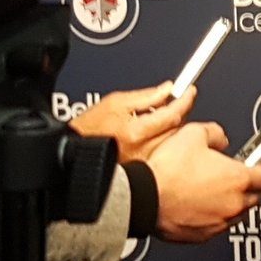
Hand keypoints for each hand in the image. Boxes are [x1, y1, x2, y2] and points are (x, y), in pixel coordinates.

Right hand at [69, 82, 194, 162]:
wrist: (70, 154)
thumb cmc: (86, 130)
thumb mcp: (115, 102)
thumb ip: (145, 96)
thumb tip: (167, 89)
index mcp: (136, 132)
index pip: (173, 113)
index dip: (185, 99)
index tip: (189, 90)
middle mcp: (141, 151)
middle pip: (175, 128)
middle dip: (177, 113)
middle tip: (172, 102)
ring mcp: (142, 164)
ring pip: (169, 141)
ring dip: (170, 128)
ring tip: (154, 119)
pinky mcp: (140, 172)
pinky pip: (160, 153)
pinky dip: (161, 141)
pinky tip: (150, 135)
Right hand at [147, 121, 260, 242]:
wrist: (143, 197)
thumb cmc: (168, 169)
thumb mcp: (194, 133)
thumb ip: (215, 133)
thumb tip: (220, 139)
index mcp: (238, 179)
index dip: (259, 168)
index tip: (253, 164)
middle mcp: (233, 204)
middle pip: (254, 197)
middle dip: (247, 187)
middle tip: (231, 177)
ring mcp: (218, 222)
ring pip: (236, 214)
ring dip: (230, 203)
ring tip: (212, 191)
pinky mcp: (201, 236)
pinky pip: (216, 226)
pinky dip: (212, 217)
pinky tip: (198, 206)